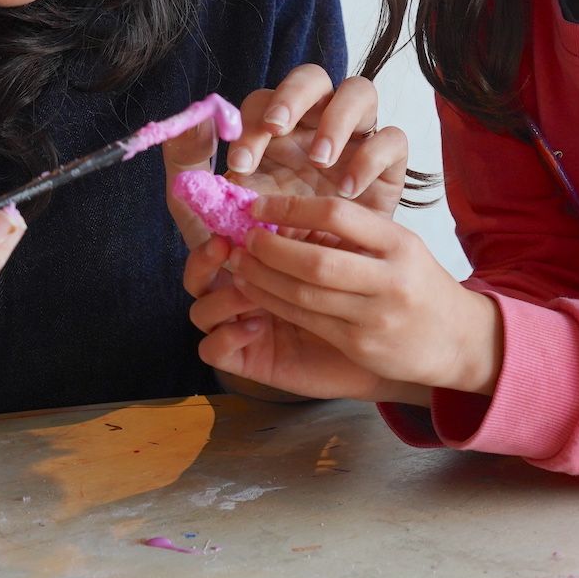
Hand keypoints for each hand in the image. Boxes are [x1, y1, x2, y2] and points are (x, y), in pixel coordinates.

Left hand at [161, 65, 409, 246]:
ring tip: (320, 159)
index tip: (241, 164)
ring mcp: (354, 141)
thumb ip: (191, 166)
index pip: (264, 102)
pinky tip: (348, 190)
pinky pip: (392, 139)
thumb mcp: (214, 211)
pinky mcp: (388, 167)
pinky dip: (372, 156)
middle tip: (279, 128)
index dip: (252, 123)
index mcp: (274, 132)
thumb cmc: (261, 244)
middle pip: (312, 78)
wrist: (308, 290)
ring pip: (359, 92)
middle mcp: (314, 125)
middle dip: (293, 96)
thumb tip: (189, 117)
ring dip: (337, 118)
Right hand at [183, 234, 391, 400]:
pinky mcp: (247, 361)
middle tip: (224, 246)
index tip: (237, 216)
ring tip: (248, 289)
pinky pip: (213, 350)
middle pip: (197, 276)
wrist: (381, 351)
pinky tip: (257, 326)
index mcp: (259, 267)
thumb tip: (278, 216)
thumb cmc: (361, 301)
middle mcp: (242, 296)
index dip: (220, 228)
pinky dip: (227, 336)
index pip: (220, 246)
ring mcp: (241, 329)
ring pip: (200, 312)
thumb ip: (310, 240)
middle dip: (204, 258)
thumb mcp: (337, 262)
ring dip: (221, 296)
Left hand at [211, 194, 502, 398]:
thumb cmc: (419, 284)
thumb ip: (357, 232)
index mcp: (400, 243)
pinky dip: (275, 304)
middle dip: (270, 249)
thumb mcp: (401, 246)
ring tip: (240, 263)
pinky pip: (307, 321)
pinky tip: (257, 292)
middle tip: (244, 238)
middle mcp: (390, 279)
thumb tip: (290, 214)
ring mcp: (375, 317)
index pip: (338, 215)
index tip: (259, 206)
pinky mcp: (360, 345)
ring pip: (305, 295)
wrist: (458, 340)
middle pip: (316, 261)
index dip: (292, 208)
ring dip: (263, 278)